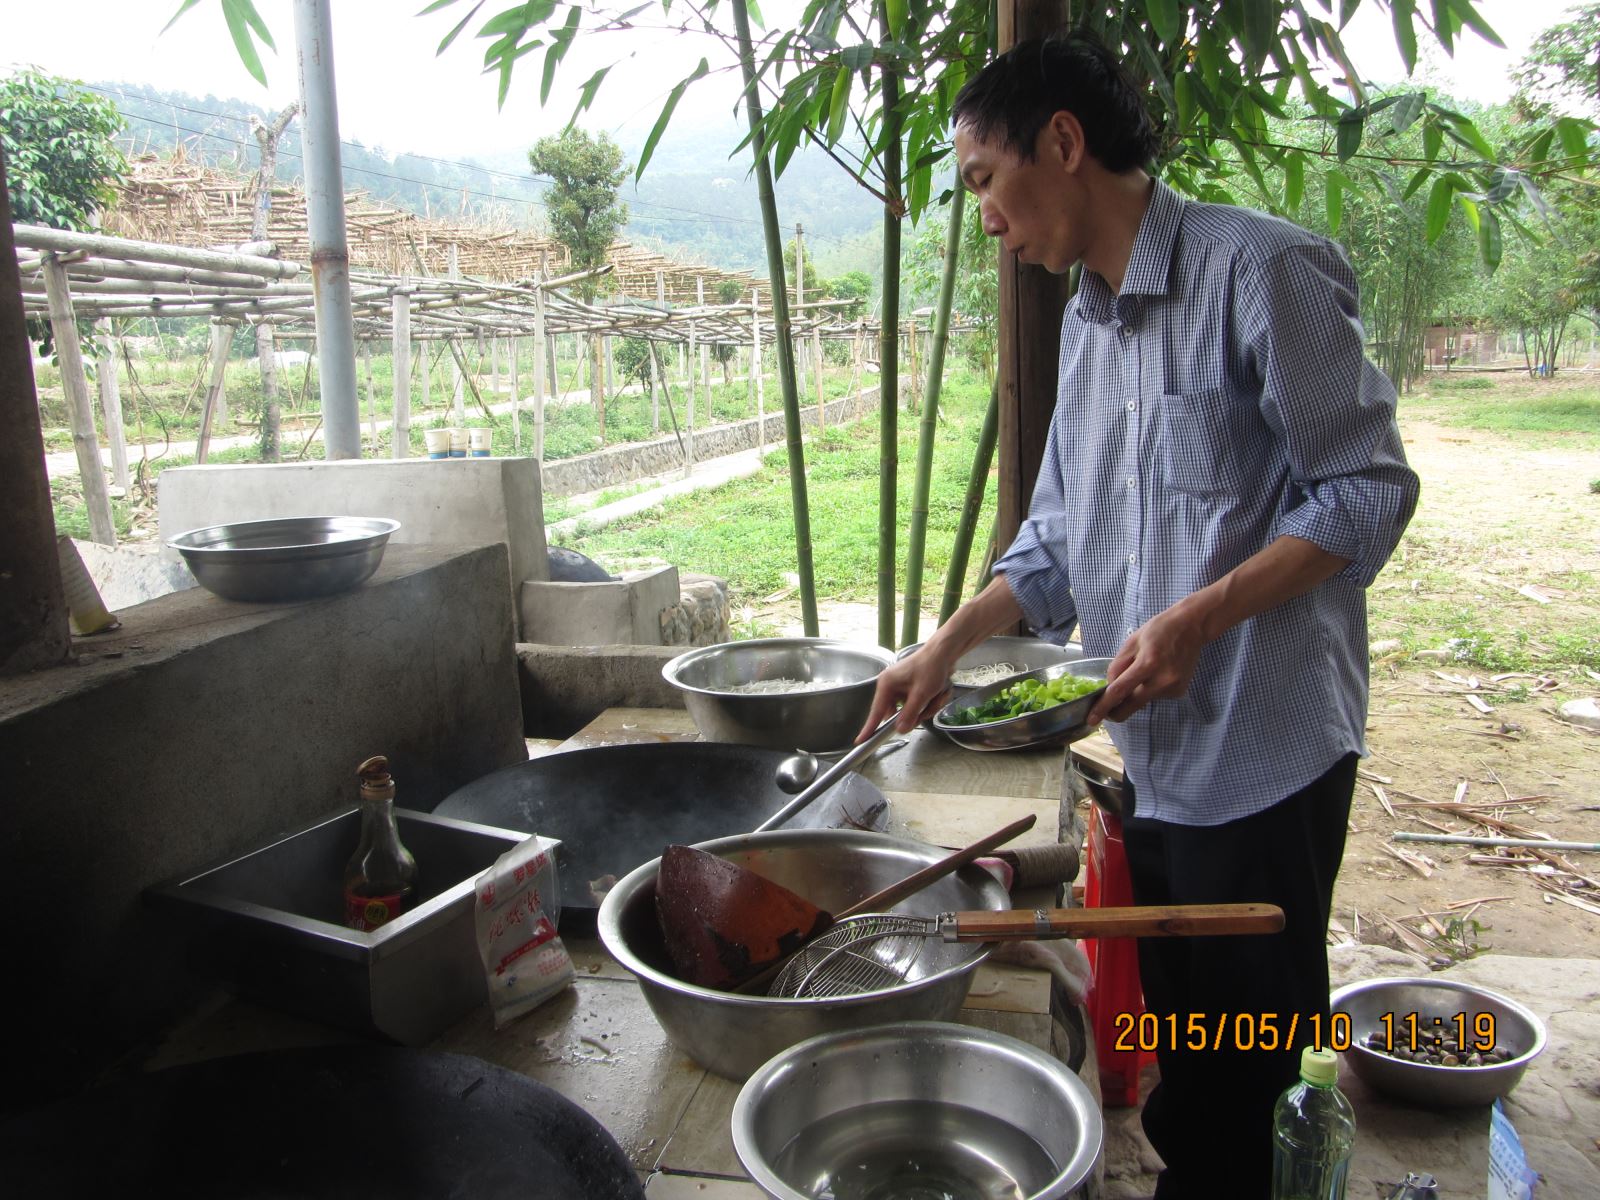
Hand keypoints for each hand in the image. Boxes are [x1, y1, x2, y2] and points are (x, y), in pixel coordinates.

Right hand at [857, 649, 953, 740]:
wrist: (944, 652)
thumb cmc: (931, 667)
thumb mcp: (921, 693)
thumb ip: (909, 714)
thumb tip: (900, 730)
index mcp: (886, 684)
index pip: (876, 711)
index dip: (870, 727)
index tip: (861, 741)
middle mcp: (890, 687)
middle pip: (897, 714)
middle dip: (916, 714)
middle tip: (927, 706)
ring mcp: (901, 688)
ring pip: (911, 711)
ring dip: (926, 707)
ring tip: (936, 695)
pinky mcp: (910, 689)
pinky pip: (917, 705)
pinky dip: (929, 703)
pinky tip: (937, 693)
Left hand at [1087, 603, 1208, 724]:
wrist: (1192, 627)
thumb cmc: (1159, 630)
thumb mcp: (1131, 643)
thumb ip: (1117, 666)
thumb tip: (1109, 689)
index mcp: (1148, 664)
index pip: (1120, 691)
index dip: (1103, 707)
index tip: (1092, 719)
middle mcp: (1162, 680)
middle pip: (1131, 706)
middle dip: (1116, 711)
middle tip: (1106, 708)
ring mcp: (1173, 688)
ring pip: (1142, 700)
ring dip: (1135, 693)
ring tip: (1146, 670)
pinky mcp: (1179, 692)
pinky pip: (1154, 696)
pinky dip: (1149, 689)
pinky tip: (1158, 673)